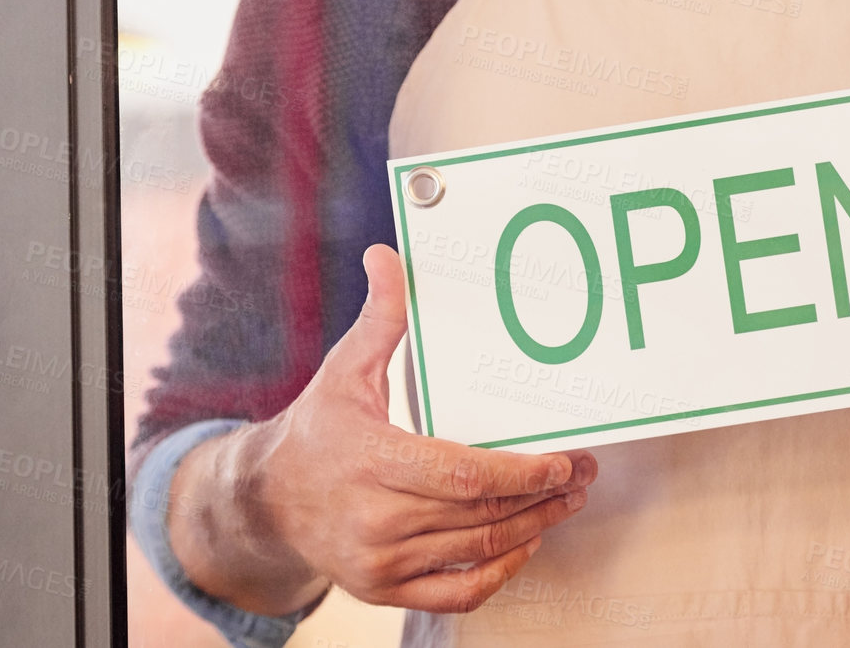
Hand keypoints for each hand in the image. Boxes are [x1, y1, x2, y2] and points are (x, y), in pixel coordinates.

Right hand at [170, 244, 594, 614]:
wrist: (265, 500)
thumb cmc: (316, 430)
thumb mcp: (345, 370)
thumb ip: (380, 318)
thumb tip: (386, 257)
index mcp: (372, 461)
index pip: (463, 474)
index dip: (520, 472)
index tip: (562, 461)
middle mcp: (375, 519)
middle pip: (480, 514)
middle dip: (542, 496)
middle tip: (583, 474)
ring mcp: (379, 562)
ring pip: (476, 549)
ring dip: (532, 527)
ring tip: (566, 502)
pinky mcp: (383, 589)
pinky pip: (456, 593)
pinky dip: (498, 571)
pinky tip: (523, 542)